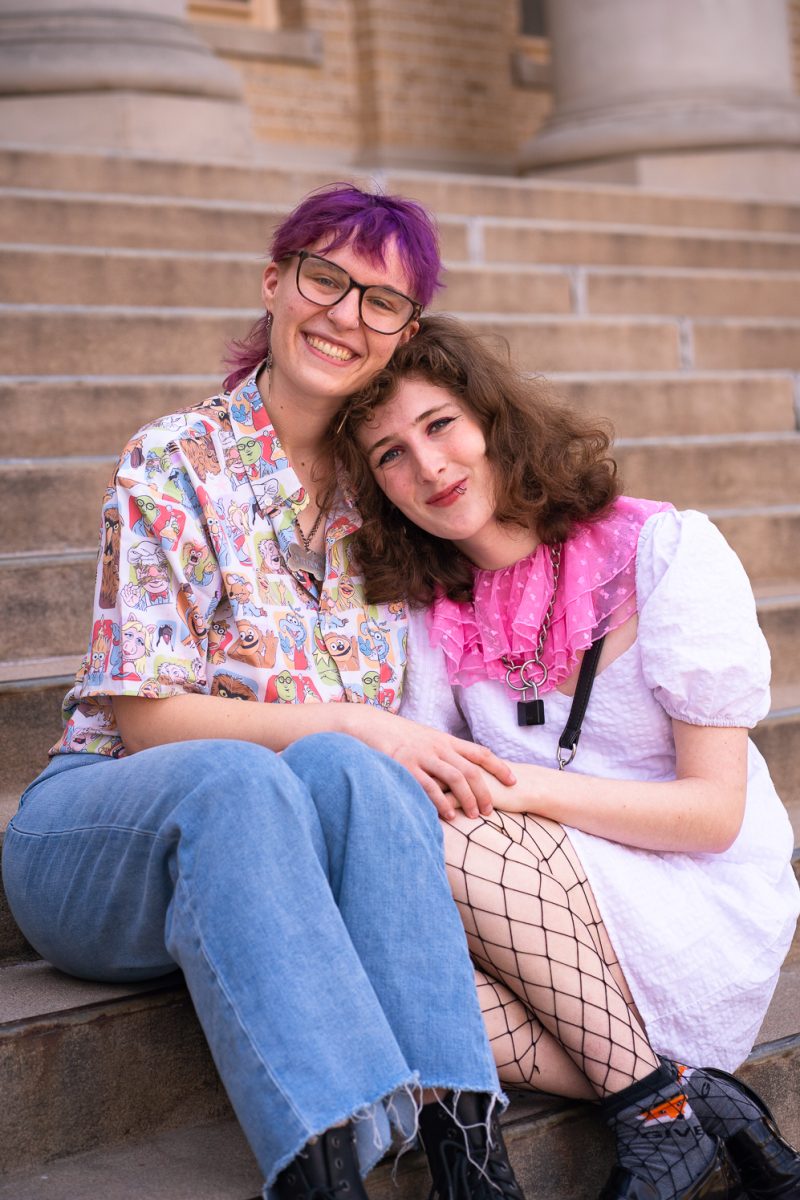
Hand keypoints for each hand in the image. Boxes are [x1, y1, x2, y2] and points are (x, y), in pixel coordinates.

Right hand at [353, 710, 515, 821]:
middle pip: (471, 770)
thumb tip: (457, 770)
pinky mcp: (406, 766)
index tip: (513, 782)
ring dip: (468, 799)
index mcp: (445, 740)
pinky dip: (442, 802)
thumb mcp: (425, 739)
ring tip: (475, 816)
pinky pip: (429, 786)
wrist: (369, 724)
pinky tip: (449, 815)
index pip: (479, 753)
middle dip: (485, 791)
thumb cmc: (397, 736)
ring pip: (455, 778)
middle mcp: (438, 747)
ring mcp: (423, 756)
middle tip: (490, 811)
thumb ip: (441, 753)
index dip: (498, 767)